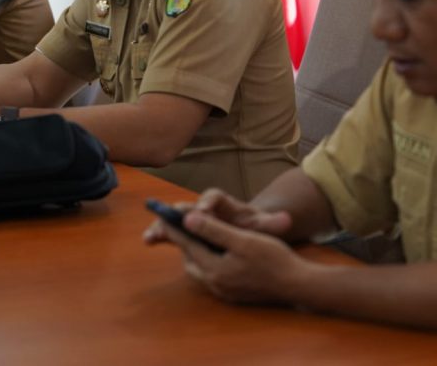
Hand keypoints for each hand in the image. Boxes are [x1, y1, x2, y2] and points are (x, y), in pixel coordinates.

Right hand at [143, 188, 291, 244]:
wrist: (243, 232)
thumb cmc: (253, 227)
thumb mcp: (263, 226)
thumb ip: (273, 223)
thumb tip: (287, 219)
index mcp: (223, 202)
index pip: (213, 196)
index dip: (207, 201)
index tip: (203, 209)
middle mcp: (205, 207)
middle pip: (189, 206)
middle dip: (178, 213)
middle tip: (170, 218)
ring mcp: (194, 220)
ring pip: (176, 219)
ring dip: (164, 225)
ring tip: (152, 234)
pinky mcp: (186, 232)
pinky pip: (171, 231)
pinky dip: (161, 234)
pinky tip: (149, 241)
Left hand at [170, 211, 307, 305]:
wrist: (297, 285)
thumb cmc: (273, 259)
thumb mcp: (243, 239)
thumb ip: (214, 230)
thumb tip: (188, 219)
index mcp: (215, 268)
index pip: (187, 244)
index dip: (173, 227)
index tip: (162, 214)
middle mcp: (215, 283)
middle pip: (190, 259)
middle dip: (184, 242)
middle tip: (182, 224)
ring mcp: (224, 291)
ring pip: (200, 269)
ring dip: (197, 253)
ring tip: (200, 236)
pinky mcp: (234, 294)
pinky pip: (212, 276)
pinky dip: (209, 262)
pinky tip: (218, 253)